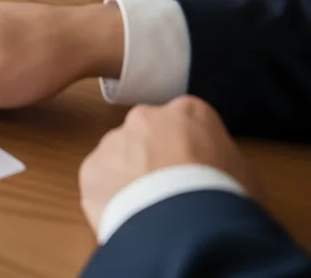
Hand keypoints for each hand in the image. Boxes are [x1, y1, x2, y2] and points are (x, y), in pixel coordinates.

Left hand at [79, 96, 260, 234]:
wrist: (188, 225)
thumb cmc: (224, 199)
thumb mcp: (245, 175)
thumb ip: (222, 159)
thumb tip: (214, 172)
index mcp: (188, 112)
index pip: (187, 124)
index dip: (192, 151)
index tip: (196, 174)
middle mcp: (146, 118)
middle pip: (149, 136)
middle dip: (156, 160)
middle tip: (171, 194)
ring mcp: (115, 141)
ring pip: (121, 158)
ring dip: (132, 179)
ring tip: (151, 213)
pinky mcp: (92, 168)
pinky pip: (100, 182)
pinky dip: (111, 199)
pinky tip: (131, 220)